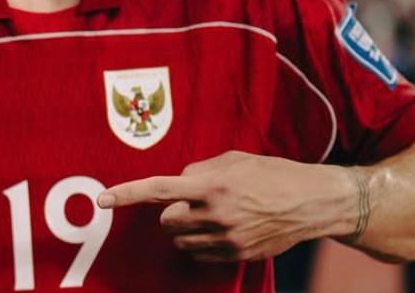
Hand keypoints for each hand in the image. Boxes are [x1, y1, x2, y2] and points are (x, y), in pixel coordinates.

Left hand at [96, 151, 354, 261]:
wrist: (313, 202)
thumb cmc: (271, 173)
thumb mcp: (232, 159)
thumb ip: (198, 169)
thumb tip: (178, 182)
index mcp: (211, 184)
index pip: (158, 189)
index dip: (126, 194)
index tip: (102, 200)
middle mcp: (215, 214)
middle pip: (166, 221)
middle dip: (171, 212)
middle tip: (192, 202)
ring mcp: (227, 238)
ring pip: (180, 240)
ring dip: (185, 228)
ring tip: (211, 214)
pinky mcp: (237, 255)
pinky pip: (199, 255)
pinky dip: (201, 243)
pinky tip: (223, 229)